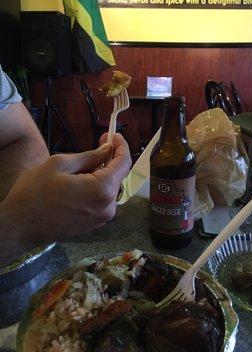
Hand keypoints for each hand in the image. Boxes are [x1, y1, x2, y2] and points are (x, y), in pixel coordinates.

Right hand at [0, 134, 130, 248]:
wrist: (19, 226)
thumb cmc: (35, 192)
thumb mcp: (60, 164)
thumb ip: (90, 156)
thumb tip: (108, 150)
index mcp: (102, 190)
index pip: (123, 163)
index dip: (121, 146)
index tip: (114, 135)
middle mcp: (108, 207)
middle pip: (118, 176)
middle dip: (111, 158)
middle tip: (100, 143)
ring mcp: (101, 219)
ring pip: (109, 188)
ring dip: (102, 173)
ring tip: (83, 164)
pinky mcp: (94, 224)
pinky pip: (102, 199)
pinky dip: (97, 186)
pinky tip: (82, 180)